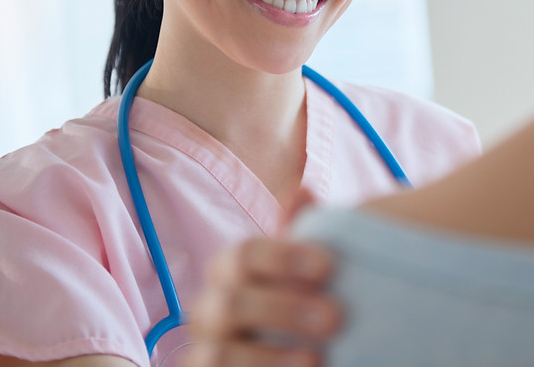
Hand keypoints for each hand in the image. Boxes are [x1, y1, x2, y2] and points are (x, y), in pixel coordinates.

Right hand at [183, 238, 341, 366]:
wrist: (293, 354)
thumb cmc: (300, 312)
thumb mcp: (302, 278)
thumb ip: (301, 241)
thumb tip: (304, 192)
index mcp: (229, 274)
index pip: (243, 256)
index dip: (281, 258)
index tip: (327, 265)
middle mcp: (210, 311)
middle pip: (230, 303)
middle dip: (281, 309)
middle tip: (335, 317)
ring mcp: (207, 352)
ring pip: (218, 355)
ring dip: (268, 357)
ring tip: (318, 359)